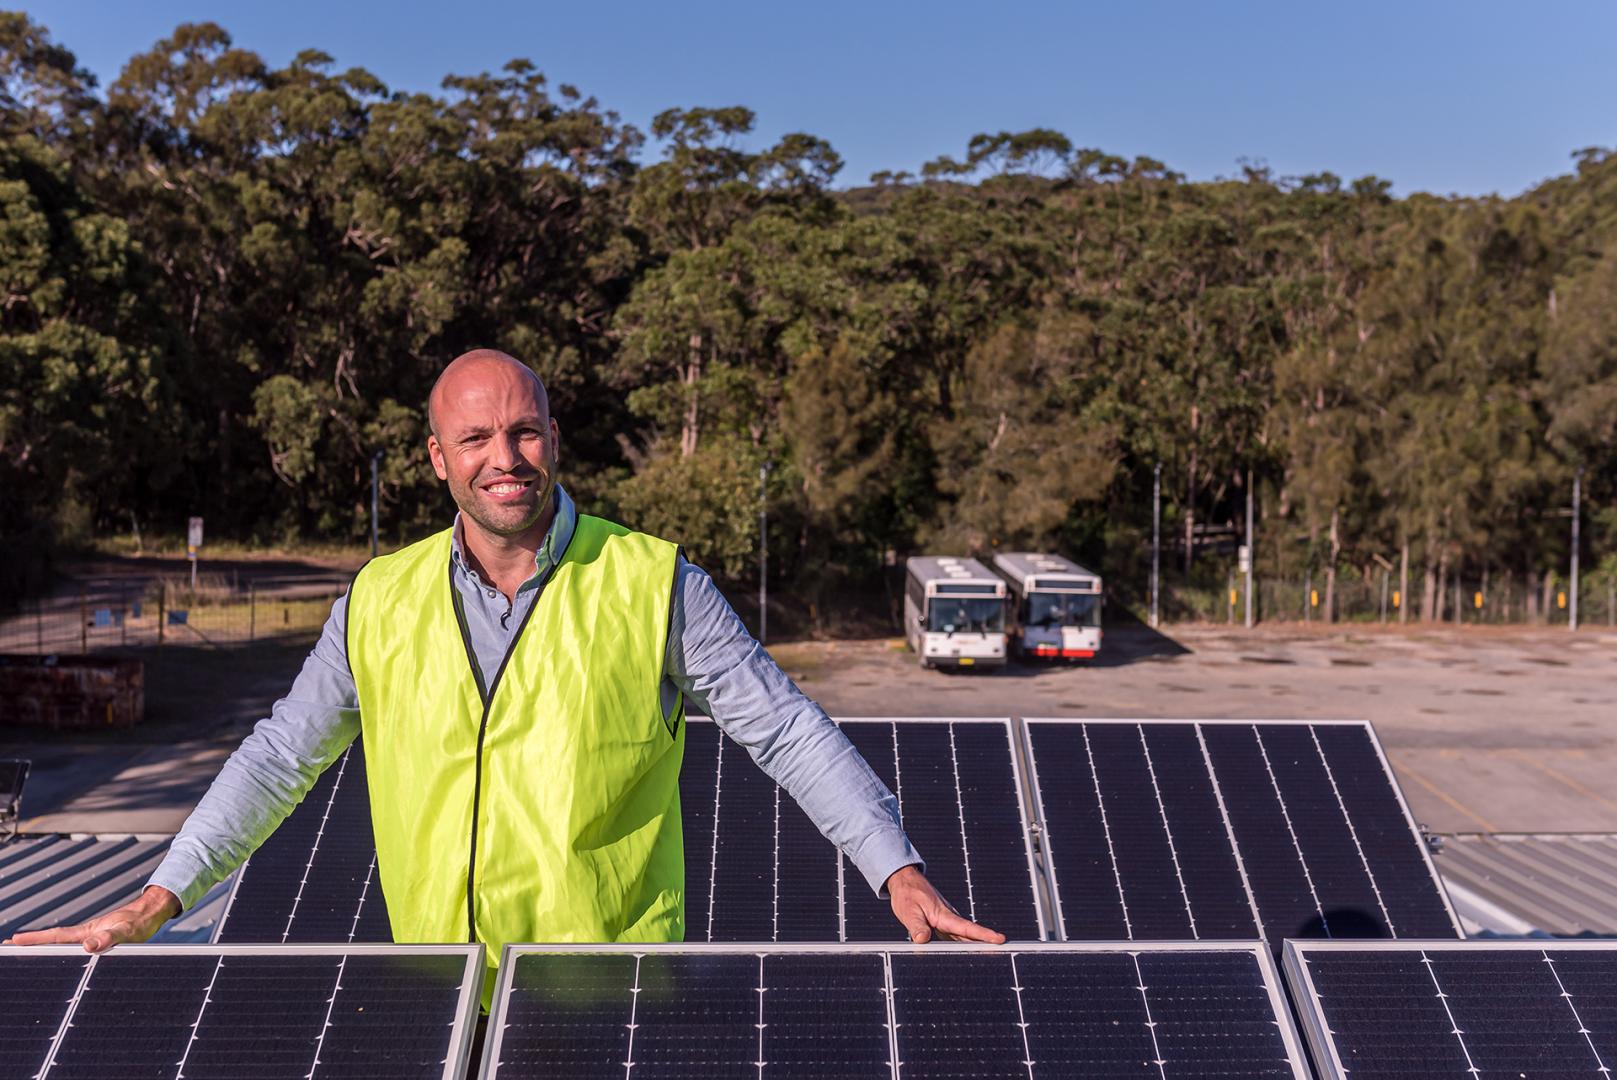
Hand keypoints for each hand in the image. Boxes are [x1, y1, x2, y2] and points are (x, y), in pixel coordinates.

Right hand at [4, 885, 179, 951]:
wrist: (153, 915)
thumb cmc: (140, 923)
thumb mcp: (125, 932)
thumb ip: (109, 938)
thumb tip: (88, 945)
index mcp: (87, 933)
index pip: (55, 937)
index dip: (35, 940)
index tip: (13, 941)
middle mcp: (86, 935)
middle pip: (53, 942)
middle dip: (32, 946)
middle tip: (9, 949)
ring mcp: (92, 939)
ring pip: (63, 946)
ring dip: (45, 951)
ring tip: (26, 957)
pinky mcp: (100, 944)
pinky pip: (76, 950)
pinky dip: (62, 955)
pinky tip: (60, 960)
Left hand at [885, 864, 1005, 943]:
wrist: (904, 880)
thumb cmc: (907, 894)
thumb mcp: (908, 911)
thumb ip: (916, 926)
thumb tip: (923, 940)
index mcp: (943, 915)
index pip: (967, 927)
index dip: (983, 934)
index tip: (1000, 939)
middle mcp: (949, 918)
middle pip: (971, 934)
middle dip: (987, 943)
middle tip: (1005, 952)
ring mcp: (947, 921)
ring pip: (964, 936)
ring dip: (976, 946)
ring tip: (992, 958)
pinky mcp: (942, 924)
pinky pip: (955, 936)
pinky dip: (963, 945)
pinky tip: (966, 955)